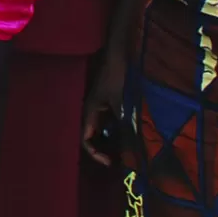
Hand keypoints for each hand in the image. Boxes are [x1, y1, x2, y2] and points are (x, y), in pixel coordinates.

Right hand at [82, 48, 125, 164]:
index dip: (95, 154)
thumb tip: (131, 142)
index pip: (85, 139)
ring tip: (126, 151)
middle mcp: (92, 112)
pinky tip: (131, 134)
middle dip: (104, 150)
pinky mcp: (110, 103)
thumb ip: (123, 120)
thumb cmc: (115, 76)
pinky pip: (111, 122)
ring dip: (112, 141)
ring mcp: (101, 107)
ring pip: (103, 131)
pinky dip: (119, 131)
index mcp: (89, 112)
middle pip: (93, 137)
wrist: (118, 55)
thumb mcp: (120, 100)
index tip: (110, 162)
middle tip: (119, 161)